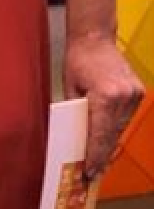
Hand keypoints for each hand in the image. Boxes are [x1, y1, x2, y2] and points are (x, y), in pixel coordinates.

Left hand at [63, 33, 146, 177]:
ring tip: (98, 159)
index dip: (94, 155)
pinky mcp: (139, 92)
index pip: (100, 133)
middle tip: (92, 171)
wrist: (95, 37)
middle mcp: (123, 96)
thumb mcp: (70, 87)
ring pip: (120, 127)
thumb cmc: (77, 59)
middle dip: (101, 154)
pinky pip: (125, 117)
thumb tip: (76, 137)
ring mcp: (134, 94)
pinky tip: (107, 139)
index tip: (90, 171)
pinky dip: (115, 127)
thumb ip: (75, 112)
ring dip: (109, 142)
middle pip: (112, 134)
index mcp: (105, 94)